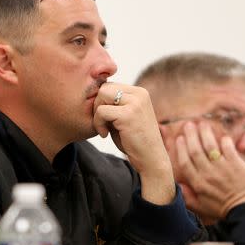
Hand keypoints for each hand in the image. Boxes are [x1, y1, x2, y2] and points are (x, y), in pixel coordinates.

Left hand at [93, 83, 174, 203]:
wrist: (151, 159)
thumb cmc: (134, 140)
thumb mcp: (124, 116)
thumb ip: (113, 104)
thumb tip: (93, 91)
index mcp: (140, 92)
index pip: (111, 85)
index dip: (102, 101)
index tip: (105, 119)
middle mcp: (140, 94)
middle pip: (105, 87)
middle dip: (98, 105)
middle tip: (102, 123)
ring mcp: (135, 103)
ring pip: (102, 95)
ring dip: (97, 113)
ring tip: (104, 128)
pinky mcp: (128, 115)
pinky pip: (101, 111)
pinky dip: (98, 123)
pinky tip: (105, 134)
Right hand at [174, 121, 244, 222]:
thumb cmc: (224, 210)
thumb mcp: (201, 207)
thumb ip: (188, 197)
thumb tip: (178, 187)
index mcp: (198, 183)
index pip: (185, 162)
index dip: (181, 149)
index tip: (180, 139)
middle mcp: (207, 173)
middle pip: (195, 150)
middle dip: (191, 135)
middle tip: (189, 124)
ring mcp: (222, 168)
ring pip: (210, 146)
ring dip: (205, 133)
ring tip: (203, 124)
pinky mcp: (236, 165)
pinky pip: (228, 149)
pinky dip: (225, 141)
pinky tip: (223, 137)